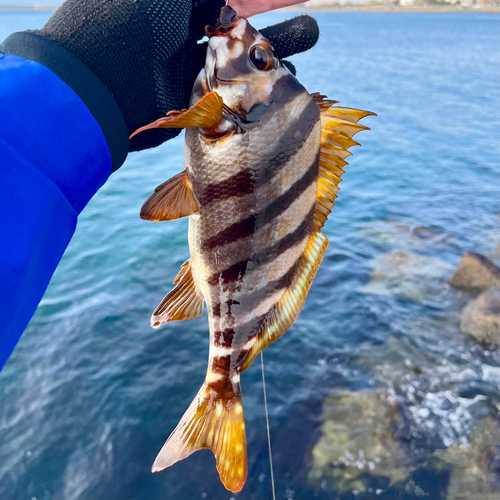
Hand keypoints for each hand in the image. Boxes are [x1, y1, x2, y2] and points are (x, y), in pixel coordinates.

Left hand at [33, 0, 318, 154]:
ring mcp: (190, 75)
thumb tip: (228, 1)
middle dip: (277, 32)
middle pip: (242, 33)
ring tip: (305, 58)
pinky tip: (285, 92)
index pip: (229, 6)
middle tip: (311, 32)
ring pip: (241, 68)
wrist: (97, 89)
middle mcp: (185, 40)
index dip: (261, 7)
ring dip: (275, 63)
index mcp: (178, 8)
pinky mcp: (192, 108)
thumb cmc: (126, 25)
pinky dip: (258, 95)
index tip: (290, 4)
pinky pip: (232, 98)